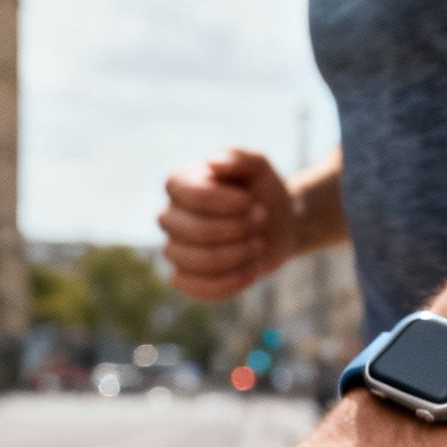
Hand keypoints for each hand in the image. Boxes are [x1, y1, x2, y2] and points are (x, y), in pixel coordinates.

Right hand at [158, 149, 295, 300]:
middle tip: (261, 220)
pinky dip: (230, 283)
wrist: (277, 225)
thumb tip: (211, 163)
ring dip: (236, 256)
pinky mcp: (185, 279)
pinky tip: (252, 270)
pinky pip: (196, 288)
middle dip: (235, 229)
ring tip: (259, 246)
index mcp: (179, 185)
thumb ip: (237, 157)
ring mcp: (174, 250)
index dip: (222, 202)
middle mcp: (170, 217)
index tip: (252, 202)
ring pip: (195, 261)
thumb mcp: (257, 166)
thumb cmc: (261, 191)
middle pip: (191, 231)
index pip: (188, 195)